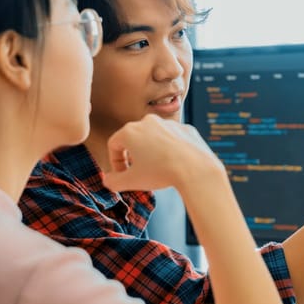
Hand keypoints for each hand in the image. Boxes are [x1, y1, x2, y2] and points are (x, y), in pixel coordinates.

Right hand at [102, 114, 222, 191]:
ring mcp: (169, 124)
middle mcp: (148, 121)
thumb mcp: (131, 181)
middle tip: (140, 171)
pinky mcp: (186, 129)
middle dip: (134, 155)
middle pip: (135, 138)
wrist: (196, 169)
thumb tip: (107, 180)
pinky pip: (174, 139)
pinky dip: (172, 150)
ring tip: (159, 168)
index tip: (122, 174)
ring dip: (153, 151)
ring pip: (155, 138)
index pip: (114, 145)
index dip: (115, 162)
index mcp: (130, 131)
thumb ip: (113, 181)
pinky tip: (176, 164)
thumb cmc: (160, 173)